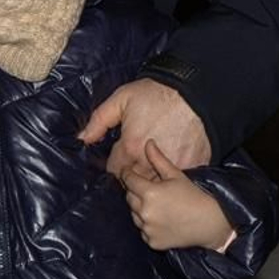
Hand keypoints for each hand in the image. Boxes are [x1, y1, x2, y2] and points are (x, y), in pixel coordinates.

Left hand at [78, 78, 211, 174]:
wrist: (196, 92)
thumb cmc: (157, 93)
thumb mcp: (121, 99)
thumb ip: (98, 121)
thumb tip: (82, 138)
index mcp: (130, 148)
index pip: (115, 172)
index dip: (115, 166)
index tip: (120, 159)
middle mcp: (149, 164)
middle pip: (134, 183)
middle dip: (133, 175)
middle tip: (137, 161)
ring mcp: (172, 169)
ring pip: (157, 186)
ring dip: (153, 180)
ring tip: (153, 168)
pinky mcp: (192, 167)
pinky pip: (179, 181)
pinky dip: (174, 178)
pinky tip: (172, 167)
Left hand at [121, 140, 235, 251]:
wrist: (209, 223)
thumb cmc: (193, 195)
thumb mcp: (175, 174)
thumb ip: (158, 159)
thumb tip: (148, 142)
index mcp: (149, 193)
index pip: (128, 179)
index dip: (127, 173)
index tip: (129, 172)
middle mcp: (145, 212)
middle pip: (129, 197)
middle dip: (135, 191)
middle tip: (148, 188)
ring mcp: (148, 229)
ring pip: (133, 214)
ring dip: (140, 208)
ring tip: (156, 204)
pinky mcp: (152, 242)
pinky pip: (142, 230)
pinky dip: (147, 224)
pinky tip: (160, 219)